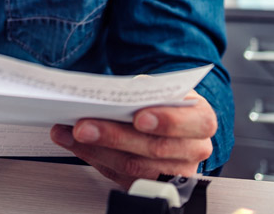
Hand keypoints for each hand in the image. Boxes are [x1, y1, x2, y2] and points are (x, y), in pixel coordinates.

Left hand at [50, 90, 216, 188]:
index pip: (190, 124)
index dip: (165, 121)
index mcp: (201, 120)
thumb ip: (145, 91)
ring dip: (97, 148)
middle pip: (153, 148)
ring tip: (72, 132)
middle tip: (84, 125)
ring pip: (133, 166)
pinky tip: (75, 142)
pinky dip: (93, 156)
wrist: (170, 120)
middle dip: (114, 136)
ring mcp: (173, 172)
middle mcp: (192, 150)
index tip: (139, 117)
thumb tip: (115, 94)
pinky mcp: (150, 184)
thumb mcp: (163, 88)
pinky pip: (119, 175)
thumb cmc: (167, 103)